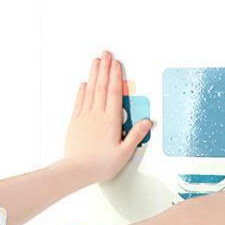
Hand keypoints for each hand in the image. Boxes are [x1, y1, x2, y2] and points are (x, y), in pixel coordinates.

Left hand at [64, 51, 152, 182]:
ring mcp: (85, 117)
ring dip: (94, 74)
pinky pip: (80, 101)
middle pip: (102, 87)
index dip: (116, 76)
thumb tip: (148, 122)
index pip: (114, 93)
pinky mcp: (76, 122)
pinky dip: (82, 90)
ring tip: (96, 61)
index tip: (117, 63)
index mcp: (111, 121)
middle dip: (105, 68)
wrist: (77, 170)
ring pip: (90, 90)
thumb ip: (136, 135)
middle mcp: (97, 115)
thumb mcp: (125, 153)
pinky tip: (85, 83)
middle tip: (107, 53)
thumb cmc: (101, 164)